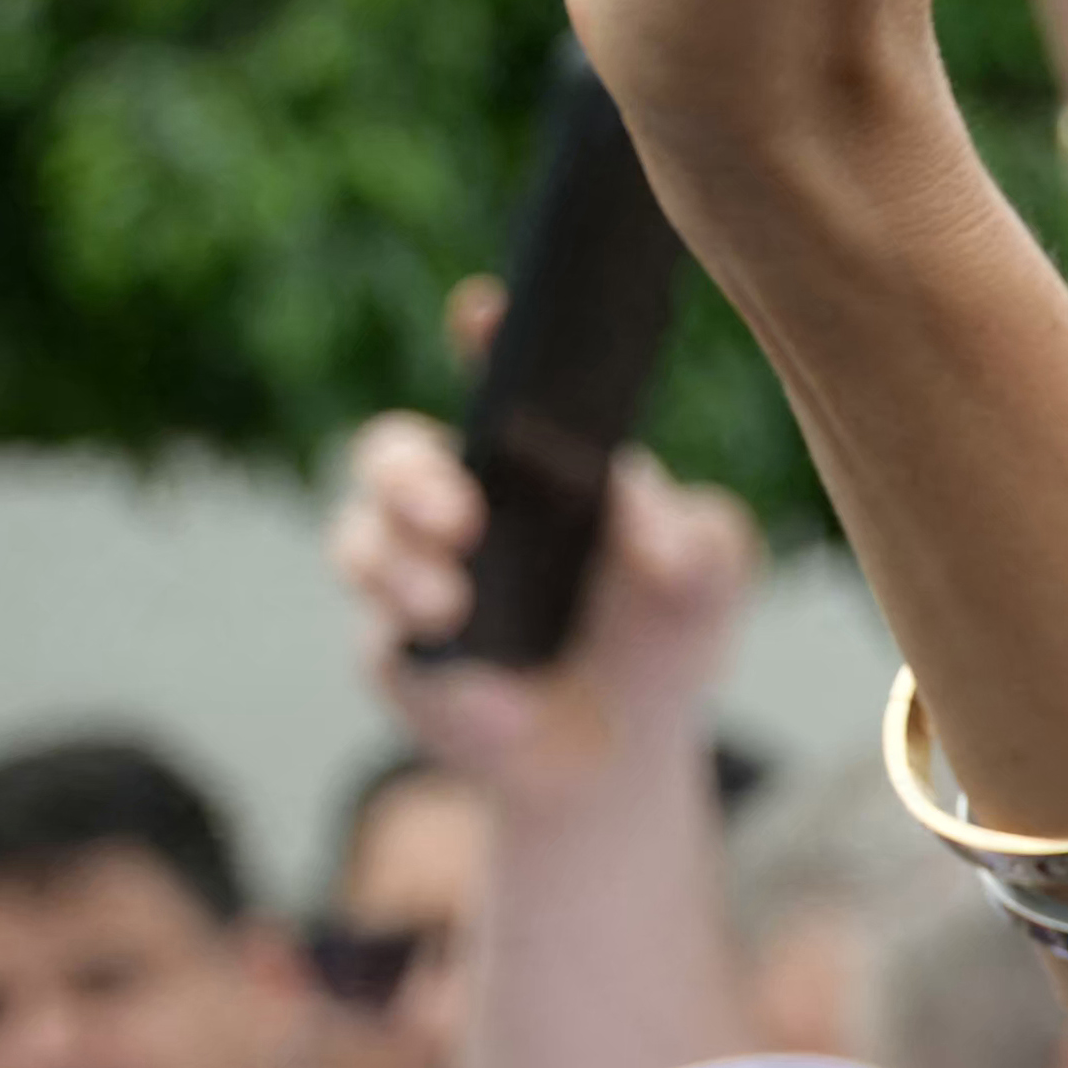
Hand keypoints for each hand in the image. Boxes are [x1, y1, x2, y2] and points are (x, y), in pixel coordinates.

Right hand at [329, 372, 761, 794]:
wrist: (628, 754)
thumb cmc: (662, 633)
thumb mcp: (707, 580)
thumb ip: (694, 534)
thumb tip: (640, 501)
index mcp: (529, 455)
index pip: (494, 376)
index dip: (482, 336)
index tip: (482, 314)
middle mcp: (456, 498)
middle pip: (389, 452)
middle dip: (409, 477)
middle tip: (462, 517)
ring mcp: (414, 575)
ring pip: (360, 541)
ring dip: (397, 569)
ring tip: (454, 606)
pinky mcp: (399, 657)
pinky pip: (385, 648)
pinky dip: (440, 675)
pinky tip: (496, 701)